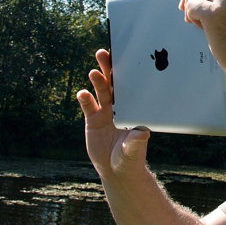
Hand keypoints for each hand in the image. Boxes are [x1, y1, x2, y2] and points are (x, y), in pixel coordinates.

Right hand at [77, 49, 149, 181]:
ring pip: (101, 91)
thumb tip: (143, 133)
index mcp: (133, 109)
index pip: (131, 87)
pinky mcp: (93, 120)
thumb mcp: (133, 151)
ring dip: (98, 81)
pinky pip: (88, 105)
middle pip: (114, 84)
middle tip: (104, 53)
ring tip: (94, 73)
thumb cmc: (130, 159)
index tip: (126, 58)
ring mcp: (105, 112)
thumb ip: (136, 141)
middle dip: (109, 68)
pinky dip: (85, 98)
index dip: (128, 73)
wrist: (116, 171)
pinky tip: (82, 93)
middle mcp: (119, 107)